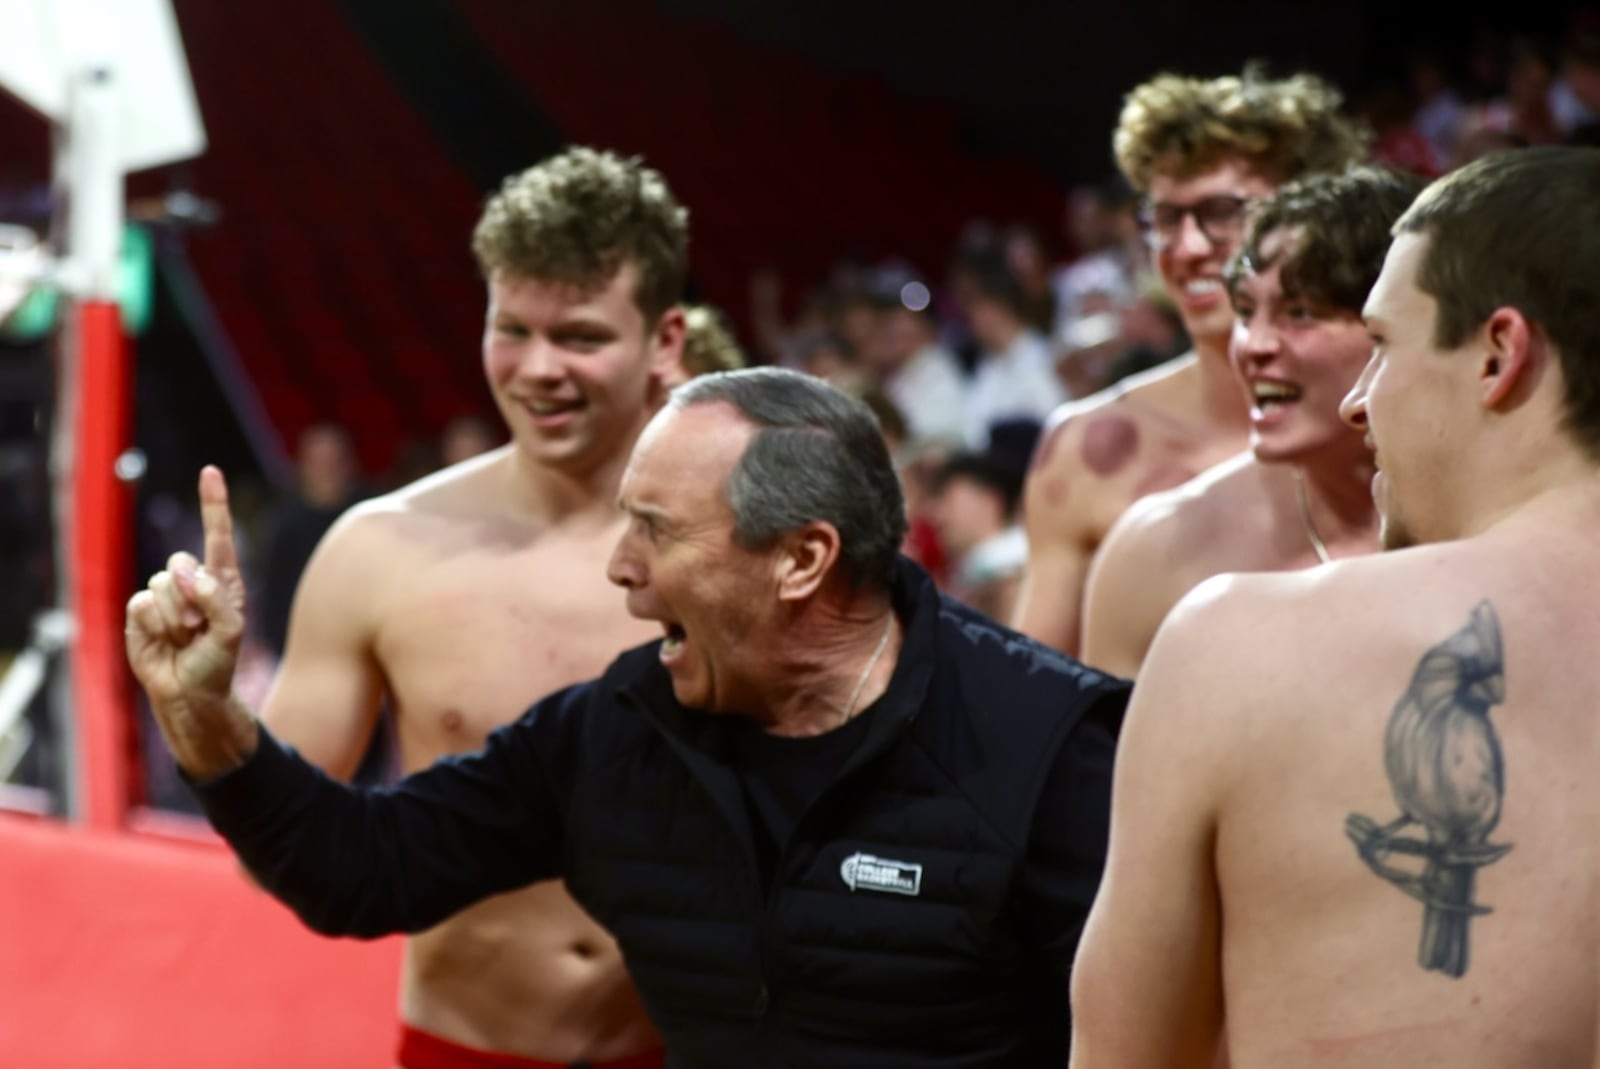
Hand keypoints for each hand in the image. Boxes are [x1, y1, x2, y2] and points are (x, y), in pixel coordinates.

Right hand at [125, 465, 257, 776]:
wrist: (190, 693)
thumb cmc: (217, 663)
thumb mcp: (231, 632)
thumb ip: (216, 600)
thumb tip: (188, 575)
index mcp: (221, 580)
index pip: (217, 535)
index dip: (212, 503)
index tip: (209, 471)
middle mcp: (192, 582)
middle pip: (180, 561)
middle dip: (189, 596)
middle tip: (198, 627)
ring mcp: (164, 595)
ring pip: (160, 584)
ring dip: (174, 617)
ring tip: (184, 638)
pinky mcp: (139, 611)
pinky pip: (141, 603)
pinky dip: (154, 625)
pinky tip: (163, 641)